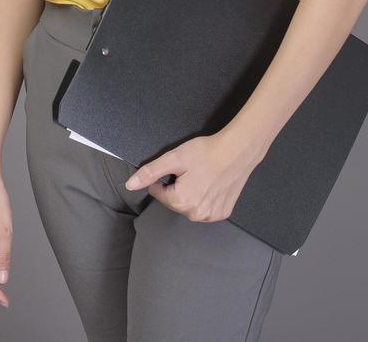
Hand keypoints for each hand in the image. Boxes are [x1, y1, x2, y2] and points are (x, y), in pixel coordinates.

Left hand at [123, 130, 261, 222]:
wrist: (238, 151)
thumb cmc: (206, 152)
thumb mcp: (174, 158)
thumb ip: (150, 172)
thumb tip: (129, 185)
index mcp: (180, 201)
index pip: (158, 192)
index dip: (164, 177)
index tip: (178, 167)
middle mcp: (195, 214)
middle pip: (174, 201)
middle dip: (177, 186)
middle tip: (191, 170)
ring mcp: (210, 216)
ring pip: (189, 206)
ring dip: (190, 194)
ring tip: (202, 177)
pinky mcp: (222, 213)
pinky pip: (205, 208)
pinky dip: (205, 198)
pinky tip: (211, 185)